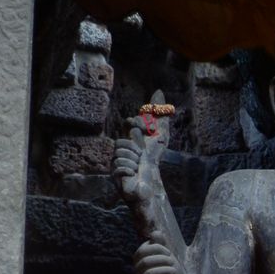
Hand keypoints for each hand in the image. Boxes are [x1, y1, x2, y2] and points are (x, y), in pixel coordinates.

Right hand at [112, 89, 170, 204]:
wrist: (150, 182)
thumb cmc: (152, 158)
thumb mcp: (160, 135)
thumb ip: (159, 115)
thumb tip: (159, 91)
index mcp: (129, 137)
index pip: (129, 123)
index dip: (138, 123)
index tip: (147, 128)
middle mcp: (119, 148)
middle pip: (122, 141)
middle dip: (136, 147)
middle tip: (141, 154)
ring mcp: (115, 161)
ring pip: (120, 154)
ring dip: (134, 161)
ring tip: (137, 166)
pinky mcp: (114, 175)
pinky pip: (119, 167)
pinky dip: (129, 170)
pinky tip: (134, 173)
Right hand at [133, 230, 188, 273]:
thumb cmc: (170, 272)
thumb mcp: (167, 256)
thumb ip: (162, 244)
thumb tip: (156, 232)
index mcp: (141, 260)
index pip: (143, 250)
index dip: (157, 248)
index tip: (169, 252)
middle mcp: (139, 272)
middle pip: (145, 261)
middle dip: (162, 260)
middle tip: (172, 262)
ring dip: (166, 270)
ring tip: (173, 271)